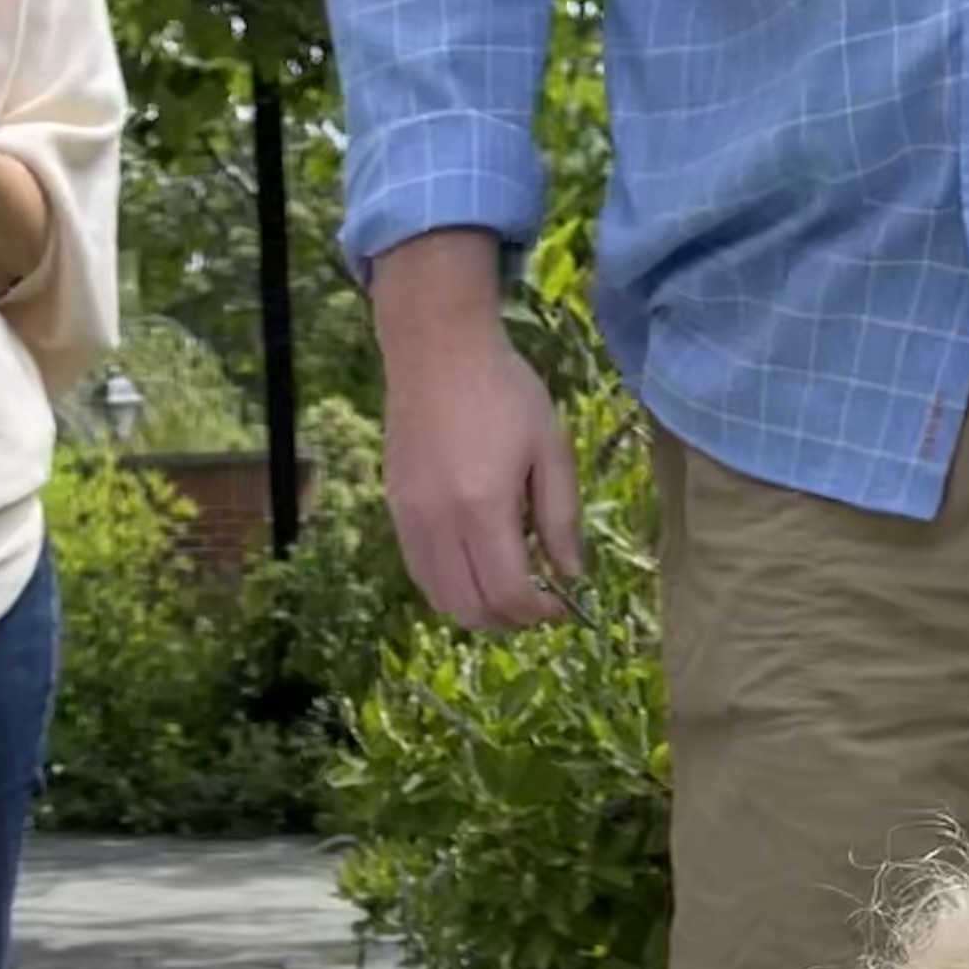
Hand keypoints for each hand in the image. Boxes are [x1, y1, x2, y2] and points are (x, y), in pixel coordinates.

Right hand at [381, 316, 579, 629]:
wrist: (437, 349)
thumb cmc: (503, 390)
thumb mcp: (549, 447)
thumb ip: (561, 516)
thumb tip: (571, 573)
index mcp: (483, 507)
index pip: (508, 594)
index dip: (538, 613)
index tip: (561, 605)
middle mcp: (440, 524)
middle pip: (471, 610)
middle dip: (509, 620)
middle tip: (536, 604)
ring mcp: (411, 520)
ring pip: (441, 599)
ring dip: (477, 609)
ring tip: (506, 588)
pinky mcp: (396, 511)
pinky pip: (421, 573)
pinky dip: (451, 586)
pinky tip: (475, 566)